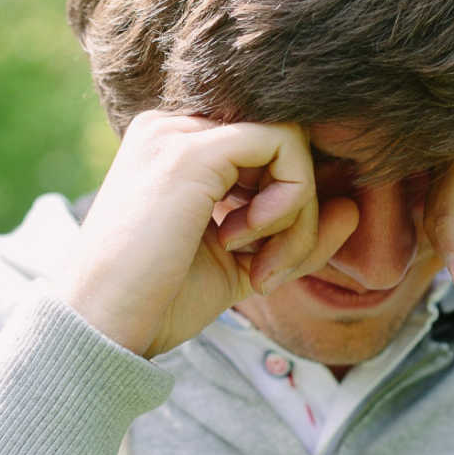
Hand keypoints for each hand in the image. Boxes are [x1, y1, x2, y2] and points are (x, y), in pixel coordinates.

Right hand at [56, 112, 358, 357]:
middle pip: (284, 143)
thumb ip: (294, 234)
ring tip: (261, 267)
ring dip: (299, 214)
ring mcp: (180, 133)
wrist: (102, 326)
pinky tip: (250, 244)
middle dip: (300, 213)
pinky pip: (283, 148)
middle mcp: (175, 128)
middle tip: (272, 272)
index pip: (267, 151)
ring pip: (290, 142)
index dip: (289, 206)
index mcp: (176, 147)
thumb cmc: (159, 301)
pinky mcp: (194, 151)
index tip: (270, 266)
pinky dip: (290, 202)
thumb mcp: (244, 265)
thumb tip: (351, 208)